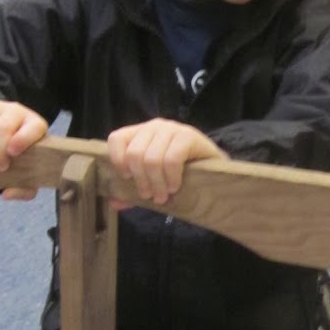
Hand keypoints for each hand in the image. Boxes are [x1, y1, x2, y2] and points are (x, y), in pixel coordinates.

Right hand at [0, 101, 47, 200]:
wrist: (5, 137)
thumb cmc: (20, 159)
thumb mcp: (28, 175)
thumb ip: (24, 190)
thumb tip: (6, 194)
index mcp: (36, 125)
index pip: (33, 128)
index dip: (22, 140)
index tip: (12, 154)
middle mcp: (17, 111)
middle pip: (3, 128)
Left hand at [106, 119, 224, 205]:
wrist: (214, 168)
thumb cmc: (179, 172)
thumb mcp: (153, 180)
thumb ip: (132, 190)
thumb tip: (115, 202)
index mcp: (140, 133)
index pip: (117, 138)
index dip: (117, 160)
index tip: (127, 179)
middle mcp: (154, 126)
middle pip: (134, 154)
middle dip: (142, 181)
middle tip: (151, 196)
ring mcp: (172, 129)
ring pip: (152, 159)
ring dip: (157, 184)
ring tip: (163, 196)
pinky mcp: (188, 136)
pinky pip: (171, 160)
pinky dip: (171, 178)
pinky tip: (174, 186)